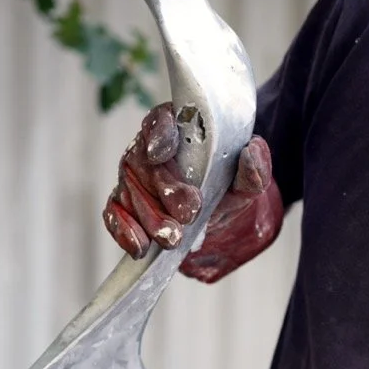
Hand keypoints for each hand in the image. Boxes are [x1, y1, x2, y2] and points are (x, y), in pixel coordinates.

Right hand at [103, 102, 283, 281]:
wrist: (215, 216)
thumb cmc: (225, 187)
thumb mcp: (245, 181)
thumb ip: (253, 169)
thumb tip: (252, 153)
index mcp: (177, 129)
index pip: (161, 121)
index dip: (159, 135)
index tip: (161, 154)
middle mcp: (148, 150)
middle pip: (145, 164)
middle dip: (165, 190)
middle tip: (188, 212)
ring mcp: (132, 179)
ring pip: (130, 193)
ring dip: (151, 217)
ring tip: (173, 238)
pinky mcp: (124, 205)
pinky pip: (115, 215)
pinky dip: (125, 231)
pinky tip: (140, 247)